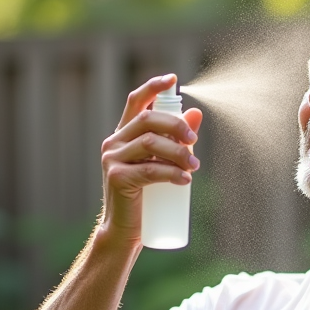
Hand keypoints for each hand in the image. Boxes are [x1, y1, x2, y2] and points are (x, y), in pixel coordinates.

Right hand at [98, 74, 203, 246]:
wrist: (125, 230)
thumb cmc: (146, 196)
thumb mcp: (163, 162)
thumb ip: (176, 139)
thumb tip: (196, 113)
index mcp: (124, 134)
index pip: (136, 102)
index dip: (153, 88)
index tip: (172, 79)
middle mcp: (114, 142)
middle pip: (148, 120)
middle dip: (176, 126)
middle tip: (195, 139)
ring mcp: (113, 159)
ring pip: (150, 143)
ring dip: (178, 151)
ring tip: (195, 166)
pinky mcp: (117, 178)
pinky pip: (150, 169)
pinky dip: (172, 173)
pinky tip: (185, 179)